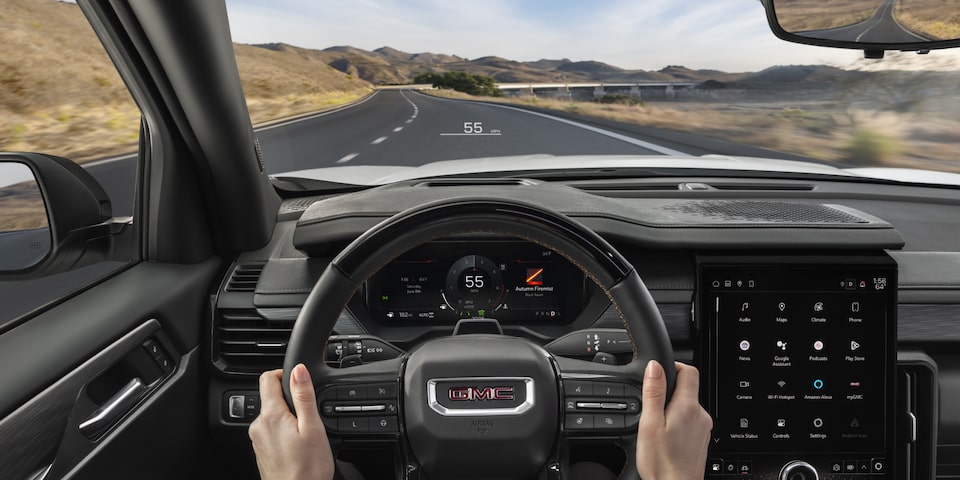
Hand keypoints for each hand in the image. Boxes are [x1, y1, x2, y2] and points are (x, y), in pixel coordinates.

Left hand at [249, 364, 334, 479]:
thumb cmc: (307, 470)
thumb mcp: (312, 427)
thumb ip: (304, 395)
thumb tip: (298, 369)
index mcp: (271, 415)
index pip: (267, 378)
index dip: (285, 373)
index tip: (300, 382)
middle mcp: (259, 426)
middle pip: (271, 397)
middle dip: (290, 399)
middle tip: (310, 414)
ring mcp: (258, 439)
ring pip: (272, 415)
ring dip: (288, 417)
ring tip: (306, 433)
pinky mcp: (262, 451)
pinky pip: (271, 431)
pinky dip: (284, 432)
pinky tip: (298, 445)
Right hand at [635, 360, 712, 479]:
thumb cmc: (662, 463)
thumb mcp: (650, 424)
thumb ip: (654, 393)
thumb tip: (655, 366)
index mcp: (688, 407)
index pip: (688, 371)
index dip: (673, 366)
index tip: (658, 373)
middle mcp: (701, 416)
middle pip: (687, 389)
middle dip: (669, 391)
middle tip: (650, 405)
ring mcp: (703, 429)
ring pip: (688, 407)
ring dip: (672, 409)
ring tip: (656, 425)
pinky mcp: (701, 441)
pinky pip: (690, 422)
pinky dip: (677, 423)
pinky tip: (665, 437)